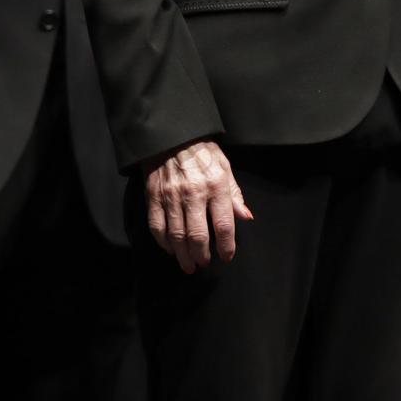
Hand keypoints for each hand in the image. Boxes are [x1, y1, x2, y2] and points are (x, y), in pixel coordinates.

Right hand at [143, 139, 252, 274]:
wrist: (172, 135)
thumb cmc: (202, 151)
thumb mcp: (224, 167)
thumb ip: (234, 194)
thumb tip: (246, 217)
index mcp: (215, 185)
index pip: (224, 224)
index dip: (226, 245)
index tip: (227, 256)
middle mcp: (194, 193)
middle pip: (198, 235)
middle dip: (202, 255)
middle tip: (203, 264)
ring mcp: (171, 196)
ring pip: (177, 235)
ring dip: (183, 255)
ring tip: (188, 265)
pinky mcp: (154, 196)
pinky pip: (157, 226)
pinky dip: (163, 242)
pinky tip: (171, 249)